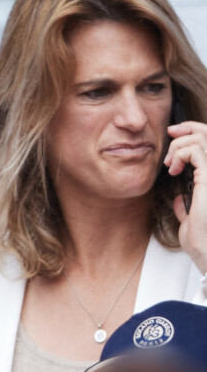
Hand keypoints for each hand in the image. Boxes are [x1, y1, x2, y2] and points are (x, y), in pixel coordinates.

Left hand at [165, 121, 206, 272]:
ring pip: (202, 139)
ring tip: (170, 164)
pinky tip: (173, 168)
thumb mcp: (191, 221)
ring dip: (180, 145)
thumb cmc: (204, 244)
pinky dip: (181, 153)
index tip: (174, 135)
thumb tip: (180, 200)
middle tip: (170, 132)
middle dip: (188, 128)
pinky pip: (196, 151)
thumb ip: (187, 207)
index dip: (194, 134)